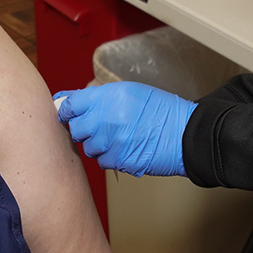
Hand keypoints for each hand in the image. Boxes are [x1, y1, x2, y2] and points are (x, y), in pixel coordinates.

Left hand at [53, 82, 193, 176]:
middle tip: (96, 127)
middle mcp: (106, 119)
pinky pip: (102, 161)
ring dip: (97, 144)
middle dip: (83, 129)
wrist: (184, 134)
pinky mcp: (118, 161)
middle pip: (76, 128)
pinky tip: (125, 148)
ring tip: (117, 138)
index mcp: (108, 97)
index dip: (68, 110)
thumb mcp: (130, 91)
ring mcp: (111, 142)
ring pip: (88, 148)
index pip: (71, 105)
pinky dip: (110, 157)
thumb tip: (72, 99)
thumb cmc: (161, 111)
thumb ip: (100, 96)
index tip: (68, 113)